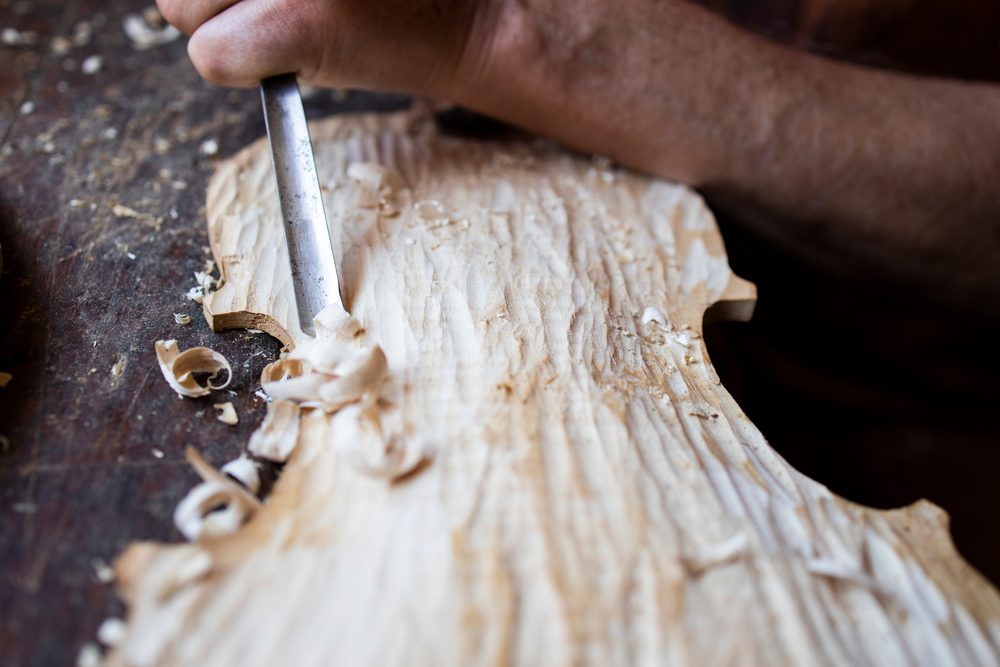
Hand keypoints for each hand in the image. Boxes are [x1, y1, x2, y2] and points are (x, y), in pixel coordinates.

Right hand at [158, 0, 999, 310]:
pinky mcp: (508, 17)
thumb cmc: (660, 94)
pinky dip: (356, 35)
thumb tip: (255, 31)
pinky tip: (313, 48)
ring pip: (383, 1)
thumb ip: (386, 36)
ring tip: (229, 38)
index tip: (194, 15)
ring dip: (305, 15)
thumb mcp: (515, 61)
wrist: (747, 138)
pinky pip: (415, 23)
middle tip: (186, 18)